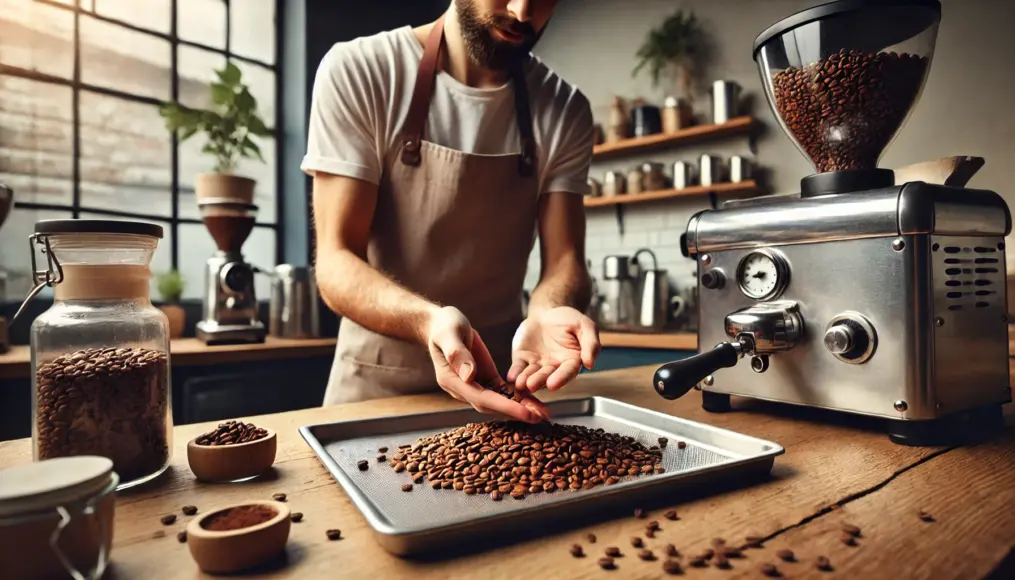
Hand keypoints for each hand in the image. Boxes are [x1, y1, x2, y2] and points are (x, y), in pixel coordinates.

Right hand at [426, 306, 548, 422]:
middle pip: (492, 405)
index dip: (503, 406)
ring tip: (543, 414)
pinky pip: (503, 391)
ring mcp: (475, 385)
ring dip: (520, 408)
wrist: (441, 324)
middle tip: (540, 417)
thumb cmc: (443, 326)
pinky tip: (535, 402)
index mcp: (452, 380)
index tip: (524, 413)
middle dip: (516, 412)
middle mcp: (464, 388)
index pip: (480, 397)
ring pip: (499, 401)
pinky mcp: (485, 378)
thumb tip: (469, 375)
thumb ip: (456, 353)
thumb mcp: (449, 333)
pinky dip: (518, 397)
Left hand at [508, 306, 600, 392]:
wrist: (547, 312)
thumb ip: (591, 343)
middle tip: (532, 385)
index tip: (553, 384)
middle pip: (547, 376)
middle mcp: (554, 367)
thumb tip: (590, 364)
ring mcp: (537, 364)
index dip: (560, 378)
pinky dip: (515, 372)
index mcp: (571, 361)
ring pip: (532, 374)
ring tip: (520, 383)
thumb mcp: (584, 325)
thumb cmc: (568, 319)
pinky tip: (511, 376)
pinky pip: (518, 367)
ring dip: (525, 380)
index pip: (567, 372)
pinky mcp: (522, 359)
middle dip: (539, 381)